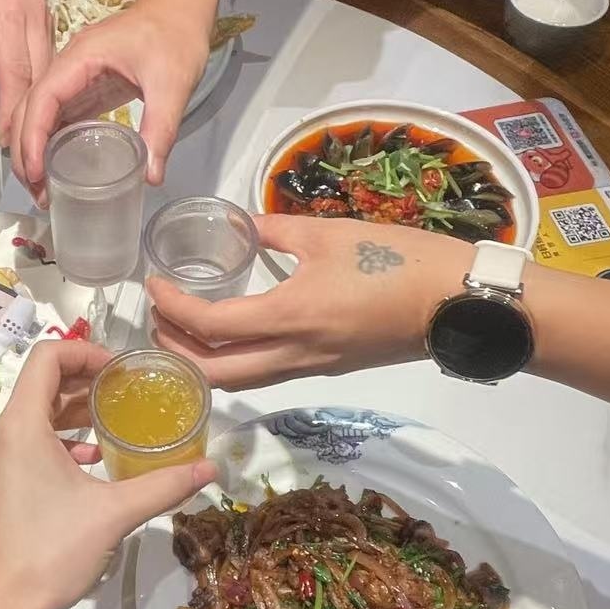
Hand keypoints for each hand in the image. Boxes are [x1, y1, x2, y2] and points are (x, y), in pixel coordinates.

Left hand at [0, 0, 51, 143]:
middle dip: (30, 119)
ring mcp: (43, 16)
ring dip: (36, 105)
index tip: (3, 144)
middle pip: (41, 79)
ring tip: (20, 139)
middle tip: (18, 155)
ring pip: (48, 72)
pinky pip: (45, 61)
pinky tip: (20, 109)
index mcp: (6, 14)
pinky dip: (36, 87)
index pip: (17, 76)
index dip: (13, 115)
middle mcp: (34, 16)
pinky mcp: (42, 19)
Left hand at [0, 341, 215, 608]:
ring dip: (73, 411)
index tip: (122, 370)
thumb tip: (210, 468)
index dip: (87, 351)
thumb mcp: (115, 513)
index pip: (48, 355)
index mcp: (20, 425)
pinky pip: (26, 443)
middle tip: (128, 391)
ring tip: (114, 421)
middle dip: (86, 381)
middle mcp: (0, 433)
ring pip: (34, 415)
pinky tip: (91, 461)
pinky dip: (58, 440)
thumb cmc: (50, 553)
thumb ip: (164, 485)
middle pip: (42, 383)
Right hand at [15, 0, 210, 198]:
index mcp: (81, 56)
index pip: (43, 98)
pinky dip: (50, 142)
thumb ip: (161, 130)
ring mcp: (75, 76)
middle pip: (30, 108)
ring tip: (41, 189)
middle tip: (36, 192)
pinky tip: (54, 168)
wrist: (180, 7)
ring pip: (39, 114)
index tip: (35, 172)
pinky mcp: (85, 87)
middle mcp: (69, 65)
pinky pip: (58, 116)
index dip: (32, 137)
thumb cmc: (175, 34)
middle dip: (25, 151)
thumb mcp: (173, 84)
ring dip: (33, 150)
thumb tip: (151, 176)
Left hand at [150, 215, 473, 389]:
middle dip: (174, 352)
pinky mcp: (326, 368)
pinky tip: (227, 339)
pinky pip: (265, 376)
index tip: (152, 286)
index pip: (210, 326)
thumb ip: (275, 229)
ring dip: (201, 365)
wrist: (457, 302)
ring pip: (239, 382)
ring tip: (181, 332)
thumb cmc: (398, 259)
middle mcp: (293, 354)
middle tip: (156, 318)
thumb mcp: (329, 232)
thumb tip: (242, 225)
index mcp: (289, 316)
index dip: (172, 309)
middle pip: (213, 375)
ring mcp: (310, 367)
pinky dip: (233, 365)